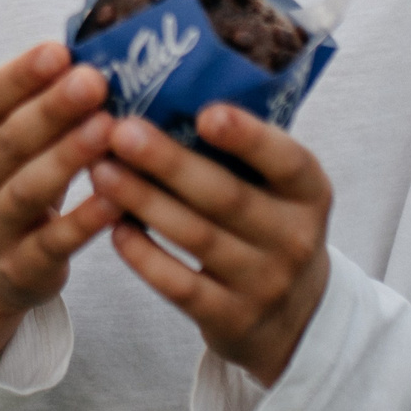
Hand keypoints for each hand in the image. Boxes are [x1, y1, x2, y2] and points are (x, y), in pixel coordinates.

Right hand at [0, 43, 120, 364]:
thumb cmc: (14, 178)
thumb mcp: (10, 138)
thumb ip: (41, 99)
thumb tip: (100, 44)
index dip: (20, 75)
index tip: (59, 49)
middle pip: (10, 141)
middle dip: (51, 108)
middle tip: (93, 80)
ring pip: (27, 190)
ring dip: (67, 158)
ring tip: (108, 129)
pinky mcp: (22, 267)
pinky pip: (54, 243)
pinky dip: (84, 222)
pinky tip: (116, 200)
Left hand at [91, 104, 332, 386]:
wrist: (294, 320)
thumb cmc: (269, 227)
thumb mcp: (279, 192)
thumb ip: (242, 153)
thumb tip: (166, 91)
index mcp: (310, 192)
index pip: (286, 160)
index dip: (248, 137)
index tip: (206, 112)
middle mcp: (293, 238)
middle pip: (226, 197)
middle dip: (169, 163)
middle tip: (120, 131)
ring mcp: (264, 283)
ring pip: (196, 237)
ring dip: (143, 201)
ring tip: (100, 170)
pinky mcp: (231, 319)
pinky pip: (180, 285)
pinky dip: (144, 256)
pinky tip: (115, 228)